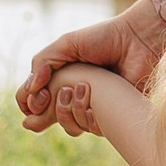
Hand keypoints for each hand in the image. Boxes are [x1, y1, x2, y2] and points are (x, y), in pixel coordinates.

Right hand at [17, 0, 165, 129]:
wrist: (136, 39)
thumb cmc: (104, 38)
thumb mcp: (66, 44)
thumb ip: (42, 63)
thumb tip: (30, 91)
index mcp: (60, 80)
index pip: (34, 102)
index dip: (29, 105)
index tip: (36, 99)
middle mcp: (74, 96)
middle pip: (48, 119)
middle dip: (48, 111)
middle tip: (61, 92)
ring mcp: (93, 107)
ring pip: (71, 126)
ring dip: (69, 110)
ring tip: (81, 87)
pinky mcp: (113, 114)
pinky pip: (93, 128)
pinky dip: (89, 114)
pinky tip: (94, 94)